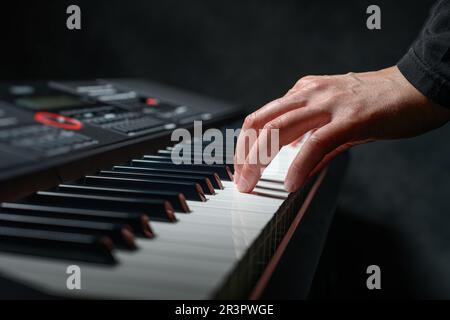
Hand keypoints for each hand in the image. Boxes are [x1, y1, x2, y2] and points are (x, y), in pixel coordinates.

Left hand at [234, 66, 449, 192]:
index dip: (245, 145)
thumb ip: (312, 138)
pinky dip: (299, 166)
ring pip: (279, 129)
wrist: (416, 89)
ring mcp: (329, 104)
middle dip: (244, 155)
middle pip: (261, 122)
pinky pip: (316, 143)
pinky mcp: (351, 118)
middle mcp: (310, 93)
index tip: (241, 167)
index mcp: (303, 91)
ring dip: (259, 160)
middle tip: (241, 181)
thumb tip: (295, 163)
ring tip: (252, 183)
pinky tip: (292, 183)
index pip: (261, 117)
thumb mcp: (334, 118)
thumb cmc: (377, 104)